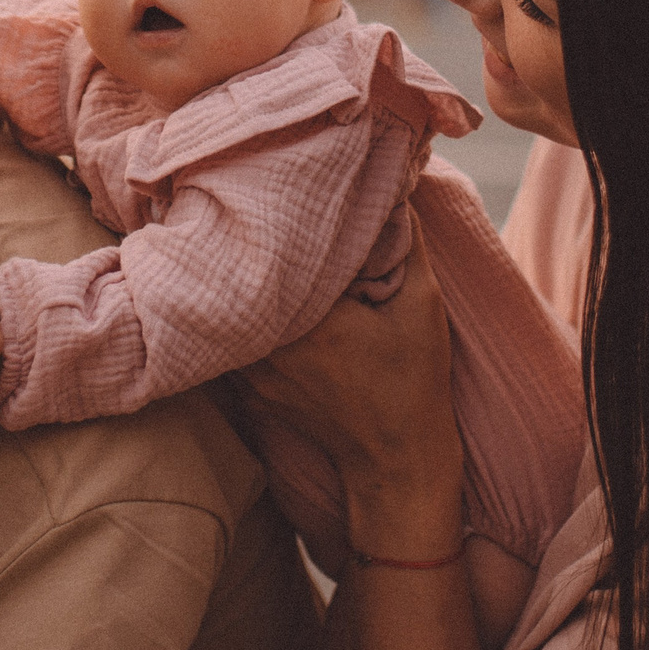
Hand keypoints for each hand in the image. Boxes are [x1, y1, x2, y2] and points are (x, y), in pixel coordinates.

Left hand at [237, 213, 464, 554]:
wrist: (396, 459)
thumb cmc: (413, 383)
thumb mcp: (423, 306)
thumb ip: (406, 243)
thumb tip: (394, 190)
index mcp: (307, 319)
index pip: (273, 252)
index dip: (270, 218)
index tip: (268, 192)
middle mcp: (266, 346)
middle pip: (238, 278)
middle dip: (243, 243)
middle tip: (239, 206)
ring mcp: (249, 373)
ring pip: (226, 310)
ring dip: (234, 282)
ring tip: (236, 244)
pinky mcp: (247, 389)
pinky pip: (228, 341)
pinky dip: (234, 318)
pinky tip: (247, 297)